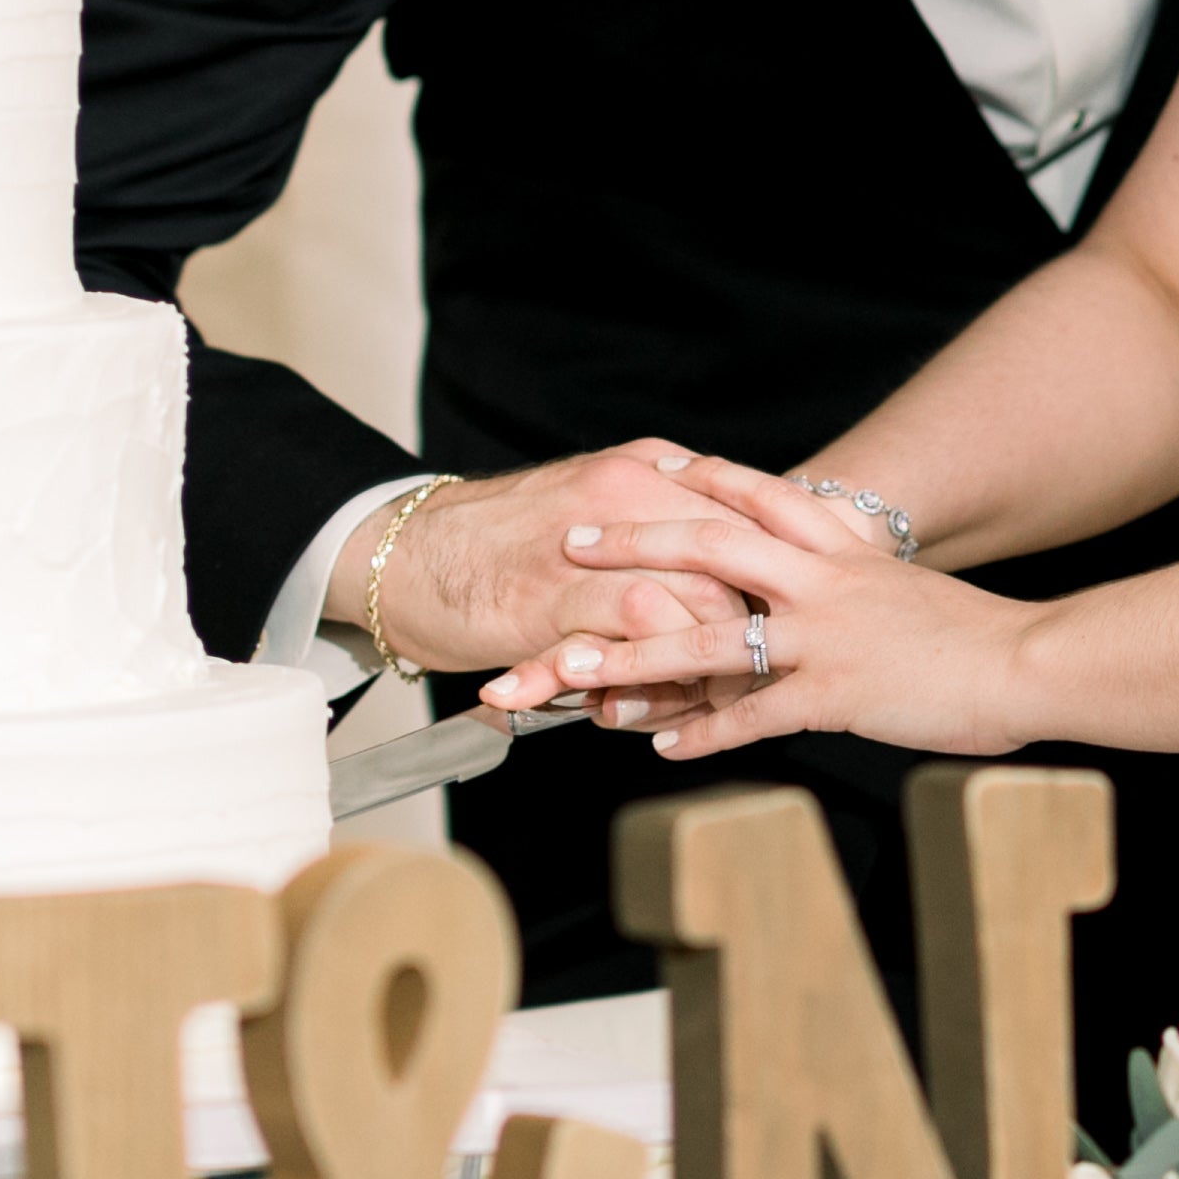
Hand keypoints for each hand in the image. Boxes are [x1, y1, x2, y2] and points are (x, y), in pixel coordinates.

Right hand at [333, 445, 746, 674]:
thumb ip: (656, 525)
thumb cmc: (500, 539)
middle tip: (749, 684)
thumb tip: (722, 570)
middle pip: (732, 566)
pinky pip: (627, 637)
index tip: (776, 629)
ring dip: (700, 667)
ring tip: (694, 705)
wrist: (402, 548)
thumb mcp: (594, 504)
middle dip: (749, 634)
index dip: (769, 582)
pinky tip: (629, 711)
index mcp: (648, 467)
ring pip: (691, 603)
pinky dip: (643, 681)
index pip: (745, 520)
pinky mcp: (554, 593)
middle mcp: (631, 489)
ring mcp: (594, 541)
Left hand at [482, 470, 1042, 761]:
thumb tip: (837, 586)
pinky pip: (750, 716)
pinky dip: (702, 734)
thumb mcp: (910, 590)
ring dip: (632, 654)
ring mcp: (825, 635)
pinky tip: (663, 750)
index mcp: (846, 549)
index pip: (764, 493)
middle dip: (635, 542)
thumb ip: (862, 585)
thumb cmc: (980, 635)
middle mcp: (825, 580)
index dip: (707, 480)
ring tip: (573, 667)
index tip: (659, 468)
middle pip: (711, 544)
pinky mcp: (834, 693)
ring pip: (707, 637)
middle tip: (573, 540)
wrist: (1030, 661)